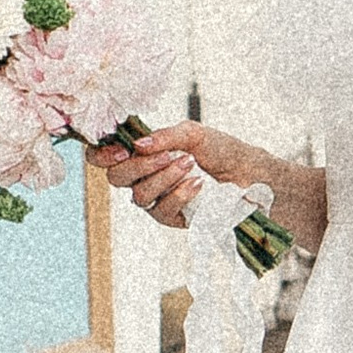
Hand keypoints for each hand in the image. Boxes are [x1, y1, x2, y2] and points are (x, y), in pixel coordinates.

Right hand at [90, 121, 258, 230]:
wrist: (249, 174)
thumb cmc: (221, 150)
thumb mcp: (193, 133)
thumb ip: (165, 136)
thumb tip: (138, 145)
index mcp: (142, 154)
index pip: (104, 158)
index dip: (103, 155)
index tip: (123, 150)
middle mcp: (143, 178)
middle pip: (116, 178)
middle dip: (140, 166)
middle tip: (168, 156)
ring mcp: (156, 200)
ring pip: (139, 196)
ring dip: (165, 178)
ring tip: (191, 165)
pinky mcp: (172, 219)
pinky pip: (162, 211)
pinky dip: (180, 194)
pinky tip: (198, 184)